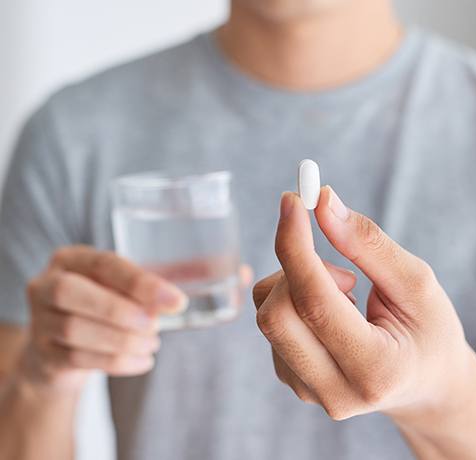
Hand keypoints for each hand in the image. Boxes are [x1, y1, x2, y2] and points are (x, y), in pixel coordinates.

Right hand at [21, 246, 251, 393]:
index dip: (139, 283)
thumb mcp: (136, 284)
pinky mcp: (43, 354)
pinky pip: (77, 359)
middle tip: (158, 327)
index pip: (104, 263)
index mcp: (74, 257)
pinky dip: (116, 362)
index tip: (176, 301)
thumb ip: (181, 275)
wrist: (64, 345)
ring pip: (75, 330)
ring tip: (153, 344)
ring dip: (122, 341)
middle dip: (121, 312)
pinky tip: (143, 361)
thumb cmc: (113, 304)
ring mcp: (39, 320)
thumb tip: (242, 273)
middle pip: (74, 294)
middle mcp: (48, 283)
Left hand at [253, 187, 475, 422]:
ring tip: (349, 296)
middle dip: (297, 269)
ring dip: (299, 285)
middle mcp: (335, 392)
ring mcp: (308, 392)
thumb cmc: (430, 331)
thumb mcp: (417, 283)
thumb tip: (323, 203)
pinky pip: (272, 324)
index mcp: (375, 370)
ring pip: (268, 316)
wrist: (427, 384)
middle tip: (343, 267)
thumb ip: (368, 243)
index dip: (296, 247)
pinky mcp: (292, 381)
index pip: (315, 304)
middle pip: (276, 315)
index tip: (292, 201)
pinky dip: (295, 301)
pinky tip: (333, 314)